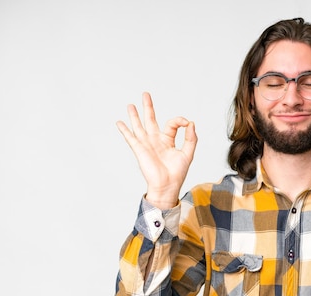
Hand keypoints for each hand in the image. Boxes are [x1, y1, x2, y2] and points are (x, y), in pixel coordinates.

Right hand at [116, 92, 197, 208]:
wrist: (167, 186)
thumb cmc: (178, 173)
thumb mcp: (188, 153)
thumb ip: (191, 138)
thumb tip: (191, 123)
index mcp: (168, 140)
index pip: (172, 124)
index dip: (180, 121)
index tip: (186, 123)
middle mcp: (156, 140)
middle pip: (151, 120)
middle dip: (148, 107)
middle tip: (146, 94)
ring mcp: (147, 144)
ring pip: (139, 126)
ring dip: (134, 116)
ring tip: (131, 105)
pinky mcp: (140, 150)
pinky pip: (130, 138)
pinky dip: (124, 130)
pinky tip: (119, 122)